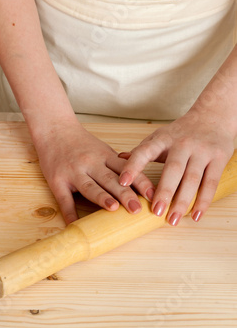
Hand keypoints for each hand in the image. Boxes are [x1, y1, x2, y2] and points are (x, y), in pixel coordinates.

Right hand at [34, 122, 154, 223]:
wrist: (54, 129)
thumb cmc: (80, 142)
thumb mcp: (101, 149)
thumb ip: (116, 165)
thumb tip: (139, 186)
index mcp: (105, 156)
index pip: (127, 170)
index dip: (141, 182)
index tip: (154, 195)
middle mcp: (91, 163)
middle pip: (110, 179)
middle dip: (125, 194)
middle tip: (138, 208)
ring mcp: (73, 172)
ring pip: (90, 186)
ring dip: (102, 198)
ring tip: (113, 209)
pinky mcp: (57, 180)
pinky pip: (64, 199)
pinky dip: (70, 213)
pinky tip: (75, 224)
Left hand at [119, 108, 235, 225]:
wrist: (214, 116)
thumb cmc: (180, 132)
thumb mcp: (158, 137)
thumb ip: (141, 151)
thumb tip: (118, 159)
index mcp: (163, 139)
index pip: (145, 151)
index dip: (133, 166)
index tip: (122, 182)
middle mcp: (182, 144)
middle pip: (173, 169)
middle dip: (164, 191)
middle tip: (155, 211)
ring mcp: (202, 151)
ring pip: (192, 179)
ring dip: (183, 201)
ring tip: (173, 220)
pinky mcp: (219, 158)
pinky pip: (210, 182)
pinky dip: (203, 200)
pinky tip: (196, 215)